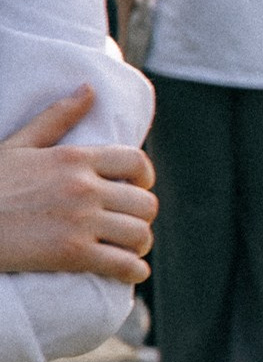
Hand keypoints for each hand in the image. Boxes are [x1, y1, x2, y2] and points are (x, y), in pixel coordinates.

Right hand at [0, 86, 156, 282]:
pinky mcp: (71, 254)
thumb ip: (57, 116)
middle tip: (128, 224)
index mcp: (73, 158)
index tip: (137, 189)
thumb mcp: (18, 145)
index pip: (136, 162)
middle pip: (144, 203)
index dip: (144, 178)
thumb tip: (89, 88)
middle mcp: (83, 187)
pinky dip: (134, 271)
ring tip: (128, 249)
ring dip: (138, 244)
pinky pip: (124, 264)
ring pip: (139, 234)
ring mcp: (79, 221)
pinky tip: (129, 273)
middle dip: (140, 216)